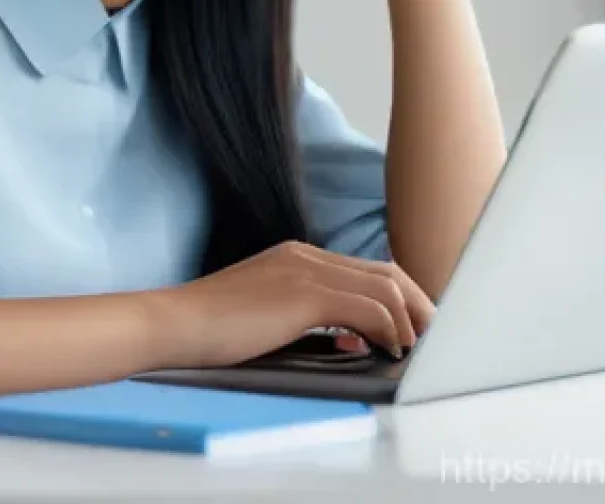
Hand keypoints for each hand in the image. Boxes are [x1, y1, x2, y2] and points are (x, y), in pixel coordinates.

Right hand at [148, 240, 434, 369]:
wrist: (173, 324)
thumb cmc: (212, 329)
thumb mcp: (268, 316)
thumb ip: (310, 321)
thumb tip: (353, 340)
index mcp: (297, 256)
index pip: (366, 269)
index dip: (399, 296)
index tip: (413, 325)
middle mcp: (305, 254)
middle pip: (385, 271)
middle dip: (417, 305)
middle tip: (431, 338)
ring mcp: (304, 269)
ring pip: (384, 286)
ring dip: (408, 320)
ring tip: (413, 349)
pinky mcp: (303, 293)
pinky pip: (368, 308)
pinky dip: (388, 330)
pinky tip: (388, 350)